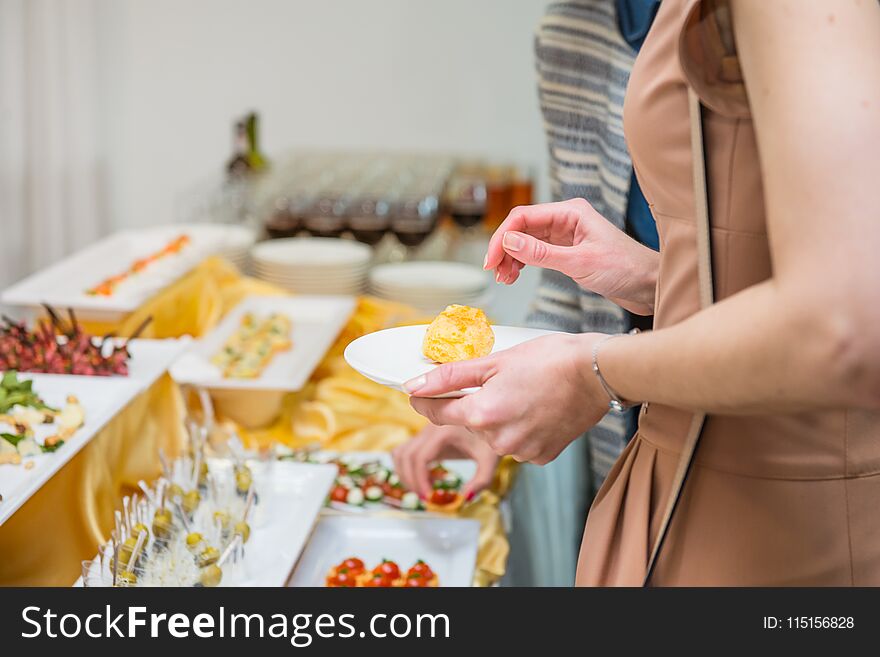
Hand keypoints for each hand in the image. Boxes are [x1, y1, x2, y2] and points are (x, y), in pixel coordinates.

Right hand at [392, 424, 498, 498]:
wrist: (488, 417)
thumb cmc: (489, 437)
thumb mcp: (490, 459)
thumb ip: (481, 481)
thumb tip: (464, 498)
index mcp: (443, 433)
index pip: (420, 458)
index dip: (419, 480)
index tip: (428, 497)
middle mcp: (429, 429)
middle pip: (405, 456)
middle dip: (410, 480)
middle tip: (424, 497)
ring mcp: (424, 431)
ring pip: (400, 452)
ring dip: (404, 473)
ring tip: (421, 489)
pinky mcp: (424, 436)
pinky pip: (405, 450)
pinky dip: (407, 466)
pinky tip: (424, 477)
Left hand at [405, 333, 611, 464]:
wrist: (598, 372)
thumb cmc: (550, 359)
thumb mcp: (494, 361)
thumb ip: (450, 376)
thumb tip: (415, 385)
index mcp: (482, 414)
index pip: (435, 413)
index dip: (424, 399)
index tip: (420, 390)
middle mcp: (499, 440)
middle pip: (467, 423)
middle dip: (473, 403)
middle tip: (496, 379)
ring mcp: (521, 452)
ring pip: (493, 434)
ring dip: (498, 416)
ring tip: (523, 392)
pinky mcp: (540, 456)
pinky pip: (517, 443)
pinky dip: (520, 427)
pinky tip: (536, 408)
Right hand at [484, 198, 658, 314]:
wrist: (648, 285)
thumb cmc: (625, 268)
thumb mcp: (579, 262)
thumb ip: (541, 253)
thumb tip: (509, 241)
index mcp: (570, 212)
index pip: (523, 217)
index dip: (502, 237)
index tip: (492, 259)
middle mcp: (566, 219)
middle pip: (521, 228)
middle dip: (504, 249)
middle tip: (494, 271)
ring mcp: (565, 235)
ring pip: (526, 241)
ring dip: (511, 258)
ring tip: (504, 278)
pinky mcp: (566, 251)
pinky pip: (535, 253)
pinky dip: (522, 264)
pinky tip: (514, 276)